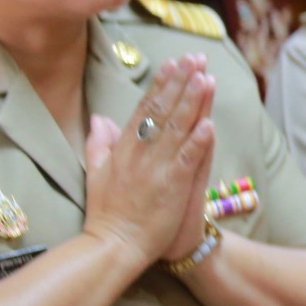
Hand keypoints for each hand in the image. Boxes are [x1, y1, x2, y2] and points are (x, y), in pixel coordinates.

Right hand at [83, 55, 216, 265]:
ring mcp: (155, 169)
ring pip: (177, 129)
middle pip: (163, 112)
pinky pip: (186, 160)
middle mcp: (140, 154)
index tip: (174, 63)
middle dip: (181, 83)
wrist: (112, 247)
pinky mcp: (170, 187)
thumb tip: (99, 117)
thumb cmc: (107, 214)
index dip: (161, 85)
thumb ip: (98, 143)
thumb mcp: (96, 173)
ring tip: (206, 77)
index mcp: (124, 149)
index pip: (145, 110)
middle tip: (195, 58)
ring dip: (192, 103)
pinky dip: (197, 142)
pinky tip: (209, 123)